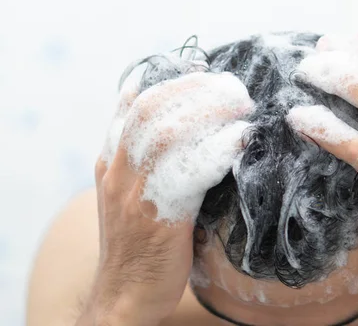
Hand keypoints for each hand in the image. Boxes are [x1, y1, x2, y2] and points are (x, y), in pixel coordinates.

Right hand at [80, 71, 253, 325]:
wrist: (125, 295)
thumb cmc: (141, 242)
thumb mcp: (133, 194)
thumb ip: (152, 160)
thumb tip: (192, 127)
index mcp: (111, 161)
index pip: (133, 105)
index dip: (167, 79)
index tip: (199, 65)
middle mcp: (118, 170)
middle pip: (152, 110)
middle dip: (194, 89)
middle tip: (232, 85)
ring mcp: (135, 193)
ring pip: (168, 134)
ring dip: (210, 112)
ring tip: (242, 104)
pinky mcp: (159, 218)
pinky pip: (189, 173)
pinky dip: (217, 150)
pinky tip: (240, 139)